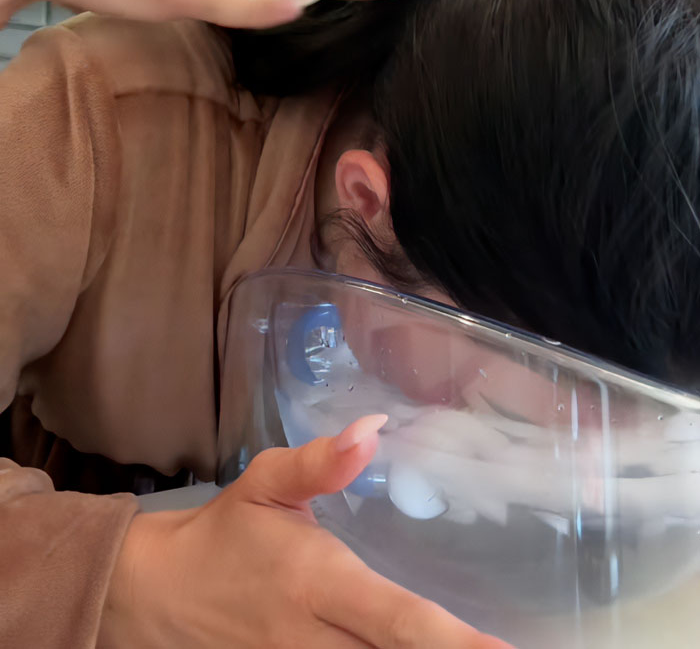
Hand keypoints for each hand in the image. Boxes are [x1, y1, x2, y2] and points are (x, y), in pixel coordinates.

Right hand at [99, 415, 513, 647]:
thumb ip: (320, 462)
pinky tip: (425, 648)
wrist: (165, 592)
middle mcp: (316, 639)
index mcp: (318, 583)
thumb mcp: (265, 483)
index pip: (396, 618)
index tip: (504, 648)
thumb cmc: (227, 531)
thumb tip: (374, 427)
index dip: (454, 641)